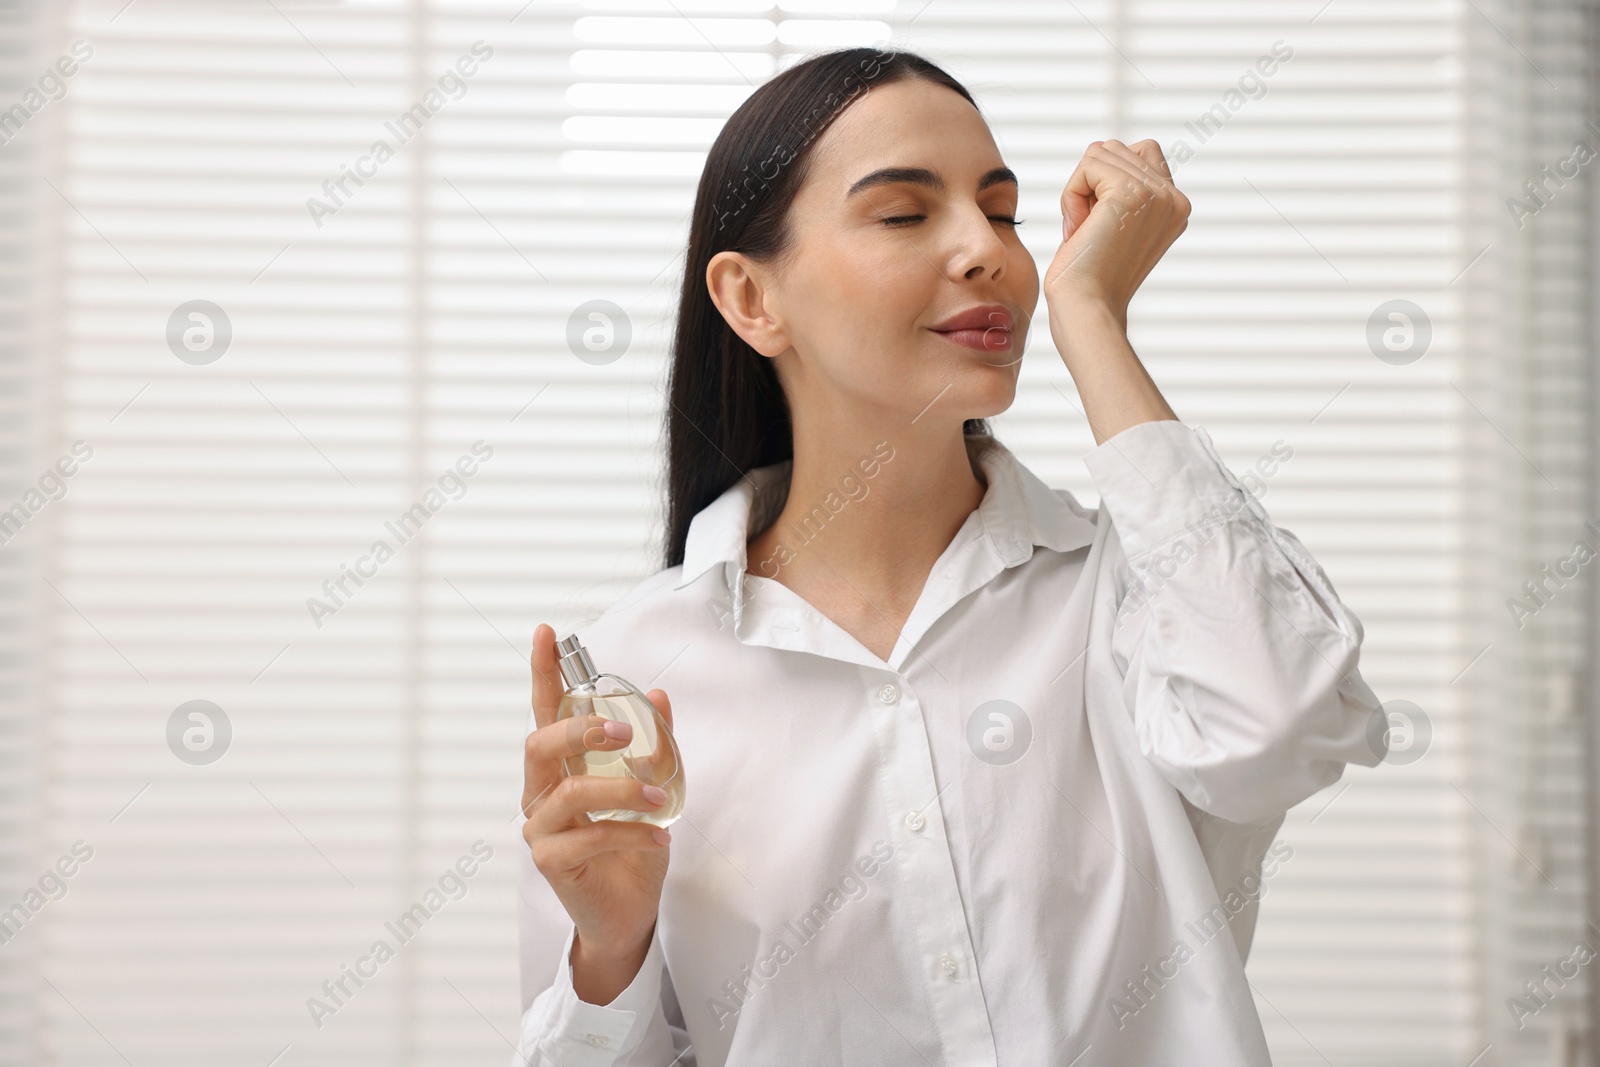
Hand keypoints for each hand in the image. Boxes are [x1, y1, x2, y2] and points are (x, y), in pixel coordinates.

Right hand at [521, 623, 674, 1003]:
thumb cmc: (632, 850)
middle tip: (623, 732)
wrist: (629, 914)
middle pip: (539, 745)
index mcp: (561, 768)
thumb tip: (658, 696)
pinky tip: (659, 837)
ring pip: (567, 793)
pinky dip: (629, 832)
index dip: (544, 673)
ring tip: (658, 797)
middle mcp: (541, 794)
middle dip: (578, 729)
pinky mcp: (551, 863)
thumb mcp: (653, 789)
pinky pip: (588, 837)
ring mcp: (541, 829)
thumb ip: (653, 745)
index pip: (546, 713)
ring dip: (619, 788)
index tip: (547, 633)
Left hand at [1043, 138, 1189, 332]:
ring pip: (1102, 151)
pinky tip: (1078, 228)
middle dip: (1089, 185)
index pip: (1140, 153)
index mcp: (1176, 208)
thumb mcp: (1114, 227)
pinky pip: (1088, 163)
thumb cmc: (1088, 278)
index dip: (1104, 183)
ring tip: (1084, 230)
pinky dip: (1071, 194)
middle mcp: (1175, 199)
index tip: (1098, 227)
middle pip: (1117, 148)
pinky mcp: (1132, 193)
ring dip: (1079, 190)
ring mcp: (1159, 195)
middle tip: (1087, 231)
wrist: (1085, 309)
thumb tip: (1102, 148)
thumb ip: (1121, 190)